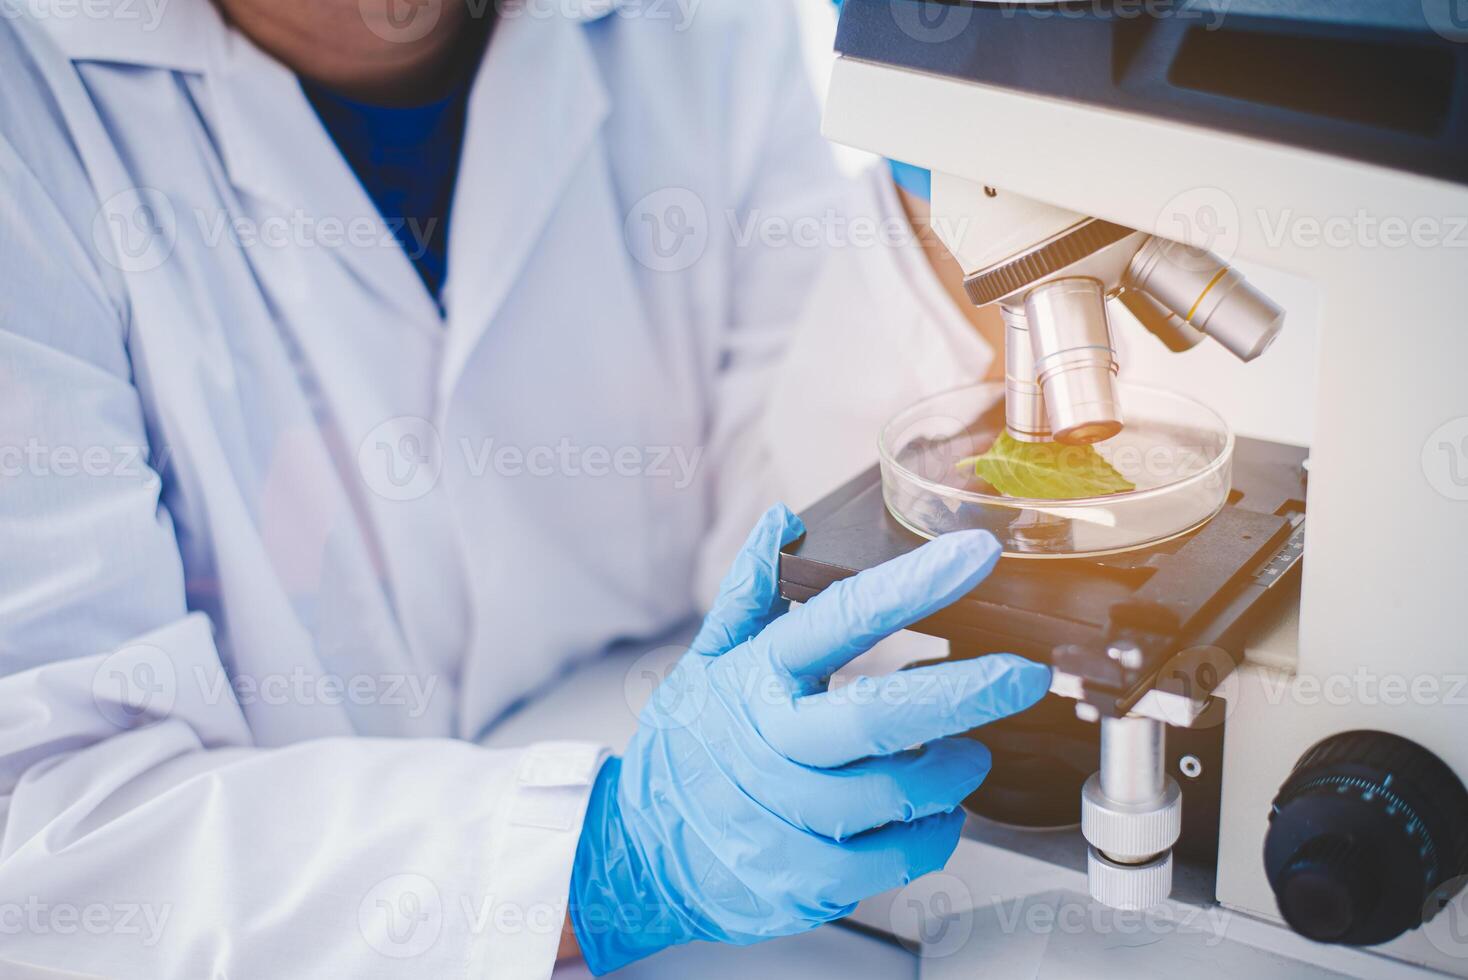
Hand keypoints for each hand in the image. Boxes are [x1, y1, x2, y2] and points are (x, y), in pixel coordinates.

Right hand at [569, 505, 1050, 972]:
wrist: (640, 853)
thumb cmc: (685, 748)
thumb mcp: (705, 660)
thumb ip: (752, 592)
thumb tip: (781, 521)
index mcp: (755, 677)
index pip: (841, 619)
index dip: (913, 586)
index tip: (974, 555)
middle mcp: (767, 742)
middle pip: (878, 718)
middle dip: (964, 694)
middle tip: (1024, 676)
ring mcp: (780, 814)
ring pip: (893, 795)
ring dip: (950, 775)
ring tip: (967, 757)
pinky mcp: (798, 875)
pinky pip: (890, 858)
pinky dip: (932, 835)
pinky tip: (940, 815)